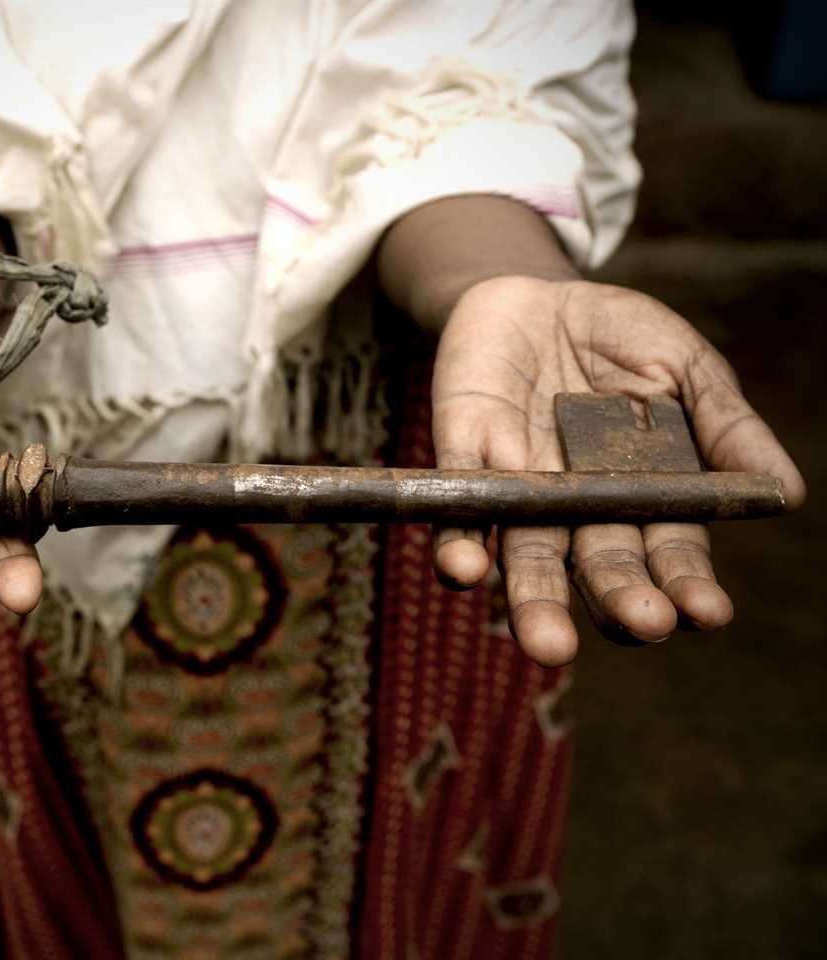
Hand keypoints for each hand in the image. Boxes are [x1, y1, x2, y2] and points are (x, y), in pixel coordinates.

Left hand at [430, 276, 804, 665]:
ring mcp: (520, 489)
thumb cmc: (619, 337)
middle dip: (619, 600)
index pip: (669, 552)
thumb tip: (785, 492)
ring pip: (526, 557)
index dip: (686, 583)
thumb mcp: (684, 367)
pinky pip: (457, 511)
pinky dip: (459, 543)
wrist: (534, 293)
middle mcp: (581, 509)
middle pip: (598, 569)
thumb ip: (726, 425)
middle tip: (641, 624)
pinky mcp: (464, 459)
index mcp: (645, 495)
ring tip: (547, 643)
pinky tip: (466, 568)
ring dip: (535, 601)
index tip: (706, 611)